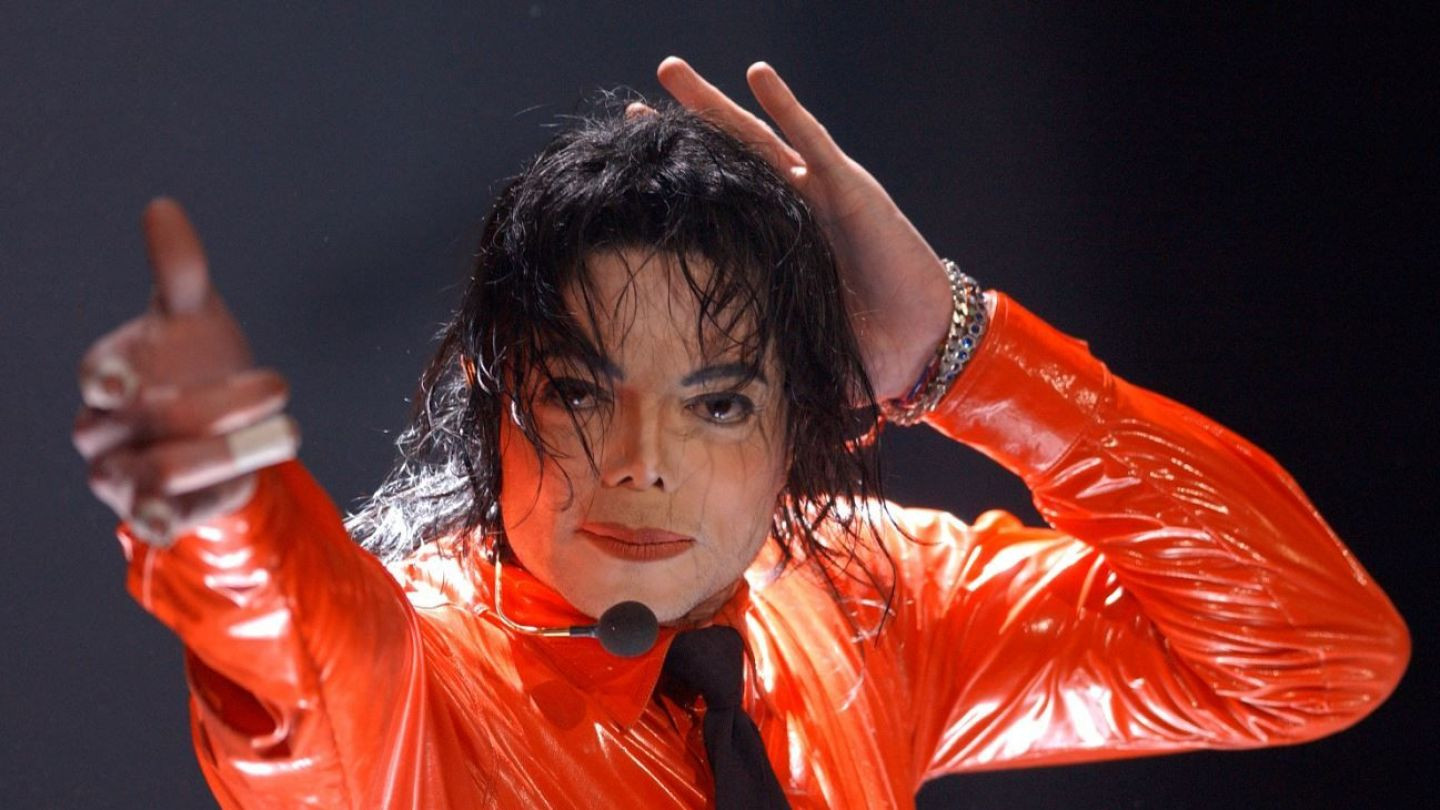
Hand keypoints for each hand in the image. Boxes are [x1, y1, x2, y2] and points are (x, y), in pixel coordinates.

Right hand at [73, 198, 298, 546]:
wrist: (219, 429)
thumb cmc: (194, 363)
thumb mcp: (194, 317)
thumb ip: (179, 269)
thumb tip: (161, 206)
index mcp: (108, 375)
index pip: (99, 375)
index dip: (110, 379)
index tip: (125, 383)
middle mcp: (104, 428)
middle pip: (150, 420)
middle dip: (217, 404)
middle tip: (278, 386)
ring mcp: (122, 474)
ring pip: (159, 472)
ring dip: (221, 454)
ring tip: (283, 435)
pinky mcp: (152, 512)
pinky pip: (156, 520)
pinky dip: (169, 518)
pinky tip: (181, 515)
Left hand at [653, 57, 956, 402]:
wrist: (916, 347)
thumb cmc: (857, 355)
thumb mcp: (787, 356)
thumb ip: (750, 374)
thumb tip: (707, 418)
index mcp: (770, 247)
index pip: (711, 208)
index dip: (672, 188)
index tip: (622, 171)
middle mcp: (787, 211)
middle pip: (722, 162)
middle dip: (679, 132)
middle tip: (629, 108)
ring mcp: (815, 193)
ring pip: (754, 136)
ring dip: (714, 103)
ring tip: (668, 71)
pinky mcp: (847, 187)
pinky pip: (810, 138)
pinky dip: (785, 105)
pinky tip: (757, 74)